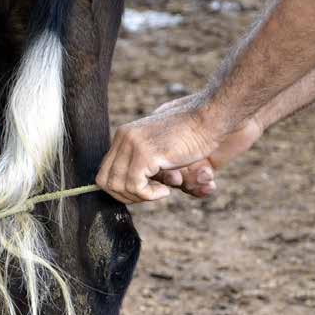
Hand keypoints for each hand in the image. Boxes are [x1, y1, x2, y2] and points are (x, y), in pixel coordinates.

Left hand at [96, 95, 262, 202]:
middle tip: (150, 195)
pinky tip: (165, 191)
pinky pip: (135, 187)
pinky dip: (149, 196)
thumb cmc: (191, 135)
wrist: (209, 118)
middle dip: (126, 196)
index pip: (105, 172)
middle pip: (105, 182)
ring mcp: (132, 144)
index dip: (121, 189)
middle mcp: (123, 137)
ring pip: (119, 186)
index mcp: (124, 135)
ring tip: (160, 192)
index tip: (143, 190)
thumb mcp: (159, 146)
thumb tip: (126, 189)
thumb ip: (141, 162)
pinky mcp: (145, 154)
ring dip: (139, 197)